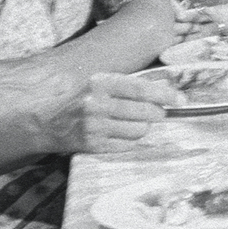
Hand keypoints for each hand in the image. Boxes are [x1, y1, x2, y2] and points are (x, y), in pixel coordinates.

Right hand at [39, 72, 181, 154]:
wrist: (46, 120)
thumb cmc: (80, 97)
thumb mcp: (102, 83)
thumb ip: (132, 85)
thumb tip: (166, 88)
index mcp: (100, 83)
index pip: (141, 89)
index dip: (165, 95)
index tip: (181, 100)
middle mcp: (96, 104)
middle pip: (145, 112)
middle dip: (157, 113)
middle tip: (157, 112)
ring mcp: (94, 127)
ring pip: (139, 131)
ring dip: (143, 127)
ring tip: (132, 122)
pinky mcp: (92, 146)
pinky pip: (127, 145)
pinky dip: (131, 139)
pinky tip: (121, 133)